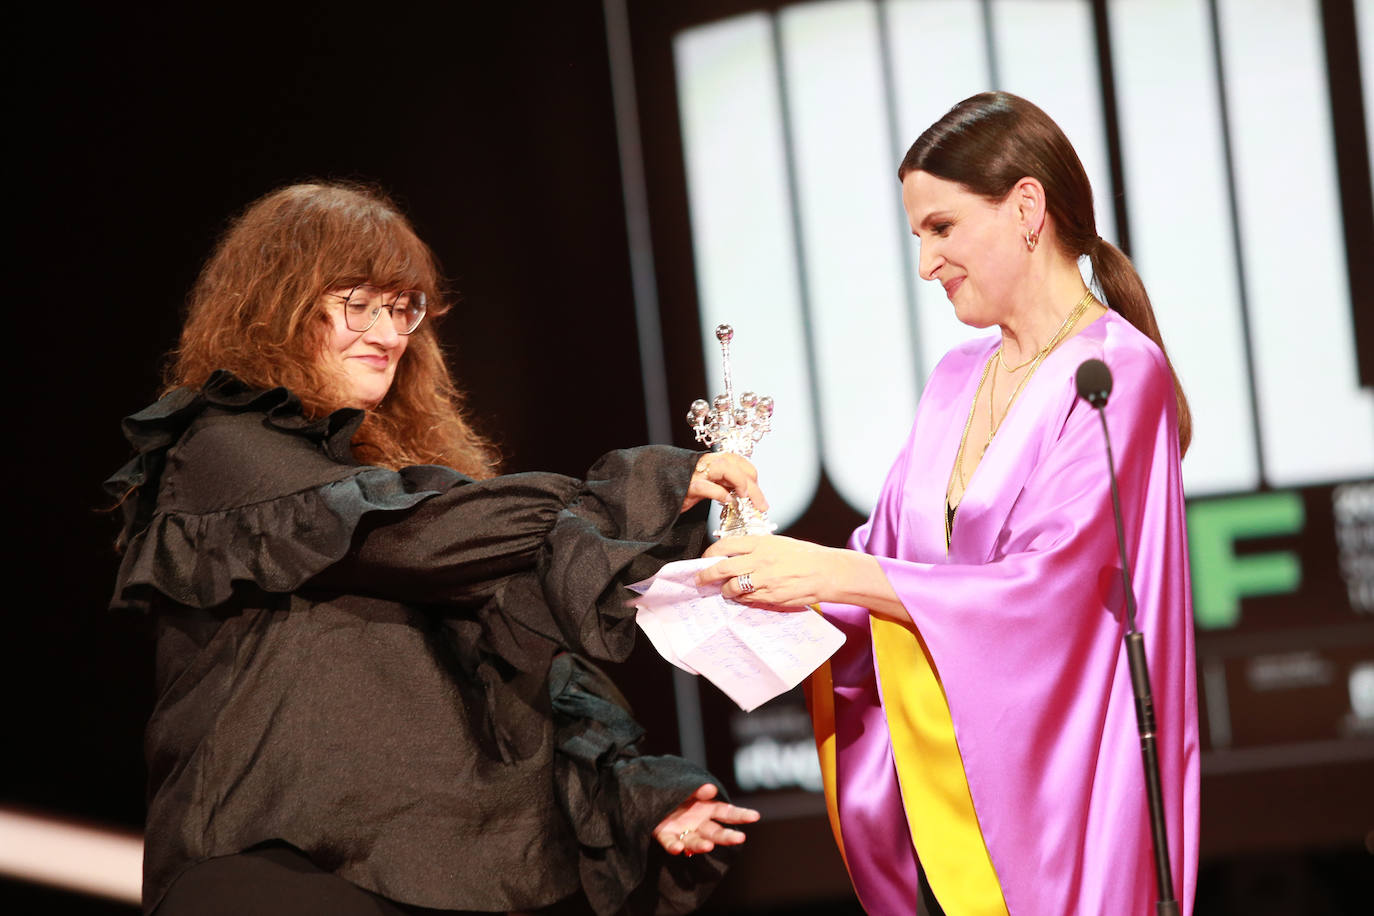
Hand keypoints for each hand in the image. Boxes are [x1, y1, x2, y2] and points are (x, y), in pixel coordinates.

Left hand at [653, 783, 759, 855]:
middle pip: (716, 832)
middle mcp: (698, 822)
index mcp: (707, 808)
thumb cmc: (675, 791)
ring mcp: (683, 831)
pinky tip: (678, 848)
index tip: (755, 816)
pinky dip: (674, 846)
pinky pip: (671, 843)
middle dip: (727, 836)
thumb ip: (697, 789)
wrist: (651, 796)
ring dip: (702, 845)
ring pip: (696, 841)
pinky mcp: (666, 835)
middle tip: (740, 839)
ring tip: (708, 846)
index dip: (741, 815)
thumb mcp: (687, 786)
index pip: (727, 813)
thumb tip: (711, 789)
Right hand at [681, 453, 767, 514]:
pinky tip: (727, 501)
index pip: (740, 461)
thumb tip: (748, 494)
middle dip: (753, 485)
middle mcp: (705, 463)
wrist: (659, 492)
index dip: (753, 478)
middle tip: (761, 505)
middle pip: (736, 464)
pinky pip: (705, 486)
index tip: (759, 496)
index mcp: (713, 461)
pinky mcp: (686, 486)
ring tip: (743, 497)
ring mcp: (695, 474)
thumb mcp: (709, 485)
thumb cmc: (684, 490)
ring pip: (723, 467)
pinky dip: (719, 493)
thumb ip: (726, 484)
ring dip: (739, 481)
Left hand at [699, 535, 906, 619]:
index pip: (726, 545)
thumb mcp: (779, 543)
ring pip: (732, 587)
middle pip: (722, 568)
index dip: (710, 553)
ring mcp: (764, 580)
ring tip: (726, 590)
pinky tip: (743, 598)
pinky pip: (748, 600)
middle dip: (706, 575)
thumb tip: (734, 554)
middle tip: (700, 579)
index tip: (705, 558)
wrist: (827, 572)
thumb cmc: (805, 556)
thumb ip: (757, 548)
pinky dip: (742, 600)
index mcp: (761, 543)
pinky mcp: (771, 596)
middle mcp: (760, 560)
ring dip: (725, 590)